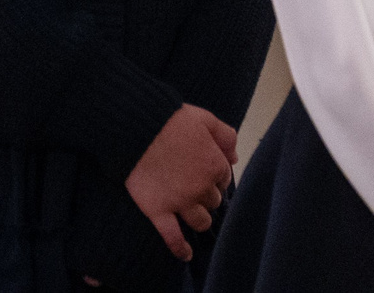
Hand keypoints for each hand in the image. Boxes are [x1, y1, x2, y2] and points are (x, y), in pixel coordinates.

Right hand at [125, 104, 236, 260]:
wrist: (137, 127)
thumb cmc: (170, 119)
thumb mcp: (205, 118)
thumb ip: (225, 136)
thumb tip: (235, 156)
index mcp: (214, 165)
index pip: (223, 180)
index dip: (214, 176)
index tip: (204, 172)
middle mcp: (201, 188)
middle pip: (213, 201)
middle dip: (206, 195)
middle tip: (193, 187)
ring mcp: (180, 202)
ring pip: (201, 221)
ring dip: (200, 218)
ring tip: (192, 214)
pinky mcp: (158, 211)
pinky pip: (173, 237)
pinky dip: (180, 248)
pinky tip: (186, 255)